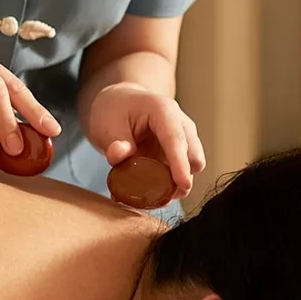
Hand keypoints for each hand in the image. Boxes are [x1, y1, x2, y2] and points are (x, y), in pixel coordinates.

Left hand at [85, 83, 204, 202]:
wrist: (119, 103)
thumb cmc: (114, 110)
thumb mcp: (107, 125)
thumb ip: (114, 143)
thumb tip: (119, 156)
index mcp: (163, 111)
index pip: (175, 139)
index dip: (180, 163)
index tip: (182, 184)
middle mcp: (180, 123)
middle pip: (193, 156)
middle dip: (182, 178)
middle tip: (157, 196)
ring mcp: (183, 138)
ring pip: (191, 168)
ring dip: (174, 185)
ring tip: (148, 196)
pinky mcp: (180, 153)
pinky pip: (180, 174)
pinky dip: (168, 185)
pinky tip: (148, 192)